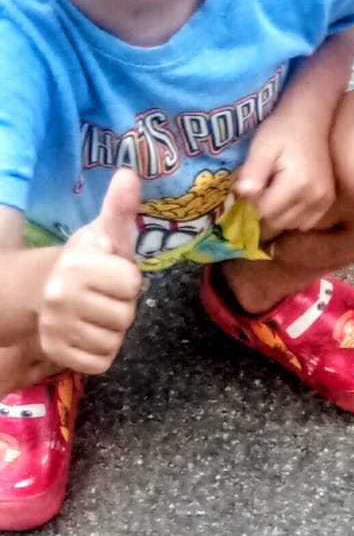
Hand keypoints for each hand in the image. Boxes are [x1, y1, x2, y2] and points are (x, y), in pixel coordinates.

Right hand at [39, 169, 142, 374]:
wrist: (40, 288)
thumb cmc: (86, 261)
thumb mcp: (104, 233)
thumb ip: (120, 208)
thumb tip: (129, 173)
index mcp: (78, 266)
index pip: (131, 283)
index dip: (128, 279)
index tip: (112, 273)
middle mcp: (61, 298)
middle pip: (125, 316)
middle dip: (121, 306)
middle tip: (104, 296)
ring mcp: (56, 328)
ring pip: (113, 341)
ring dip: (112, 330)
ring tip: (96, 313)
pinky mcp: (56, 353)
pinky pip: (100, 362)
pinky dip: (100, 352)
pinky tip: (88, 333)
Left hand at [234, 114, 337, 236]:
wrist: (310, 120)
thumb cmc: (282, 130)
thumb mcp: (262, 147)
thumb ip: (253, 172)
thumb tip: (242, 194)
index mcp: (297, 184)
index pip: (264, 212)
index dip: (251, 204)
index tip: (249, 187)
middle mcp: (314, 197)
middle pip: (278, 222)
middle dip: (263, 212)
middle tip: (259, 191)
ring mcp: (324, 201)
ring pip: (291, 225)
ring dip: (278, 216)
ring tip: (273, 193)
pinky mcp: (328, 201)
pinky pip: (306, 222)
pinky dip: (293, 217)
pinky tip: (287, 200)